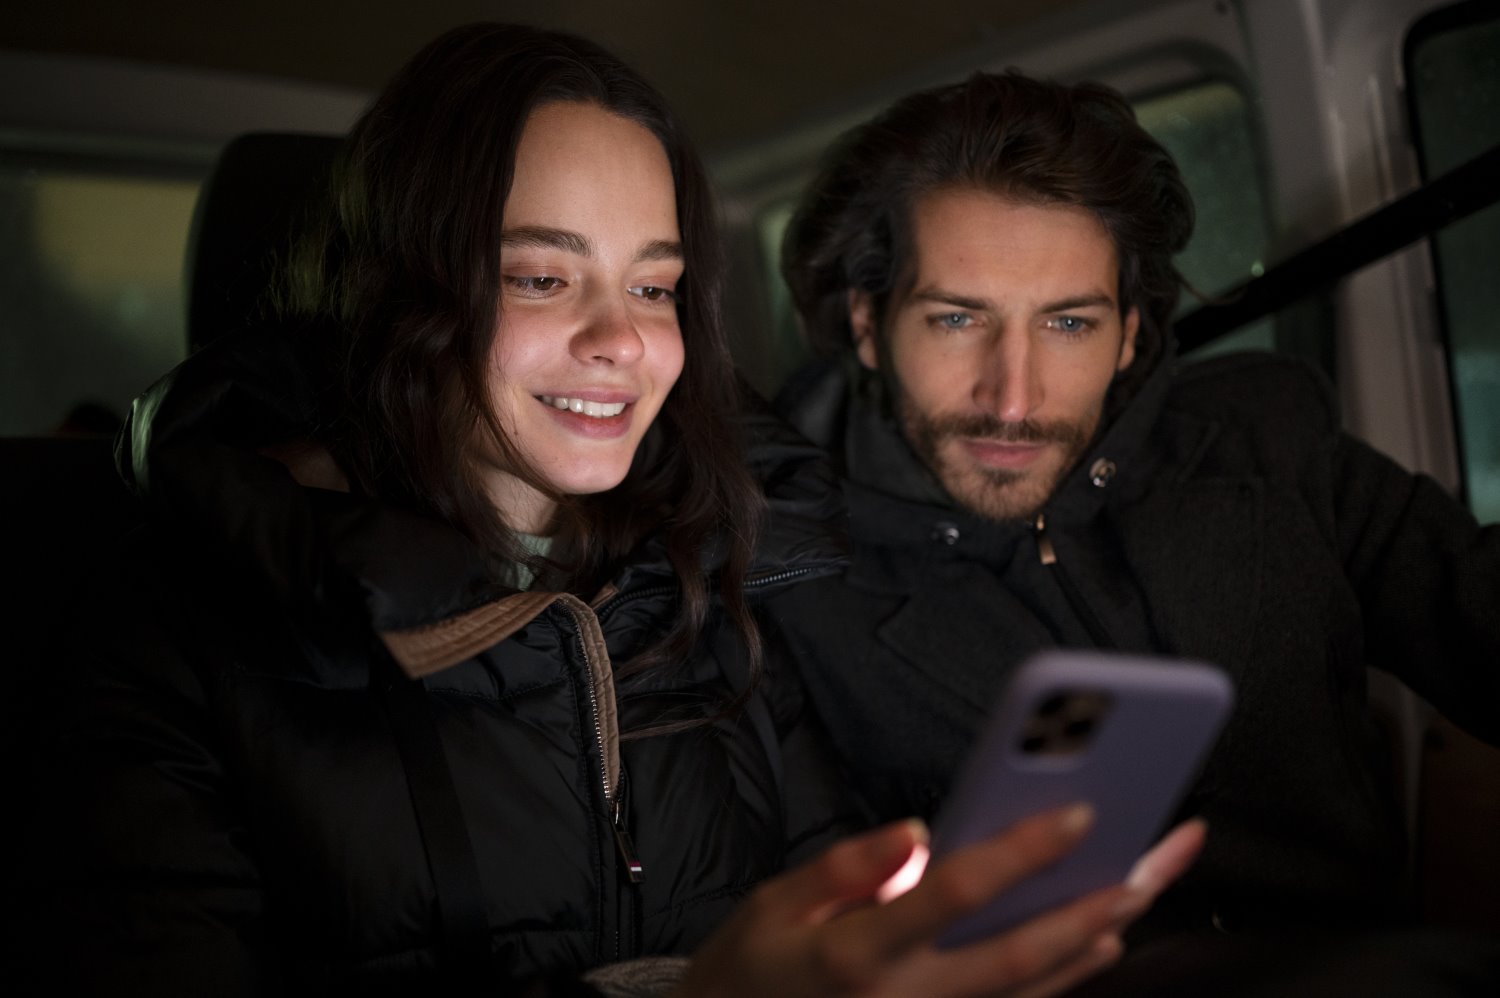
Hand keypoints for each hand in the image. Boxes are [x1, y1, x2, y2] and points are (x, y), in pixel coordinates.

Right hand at [671, 806, 1205, 997]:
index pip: (956, 893)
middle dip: (1093, 906)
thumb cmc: (752, 969)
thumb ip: (846, 868)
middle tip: (1150, 864)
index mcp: (857, 954)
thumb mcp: (774, 904)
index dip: (1022, 852)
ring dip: (1093, 942)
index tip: (1077, 813)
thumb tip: (918, 834)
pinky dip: (1064, 980)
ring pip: (1031, 992)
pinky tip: (1097, 943)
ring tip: (1142, 890)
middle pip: (1019, 954)